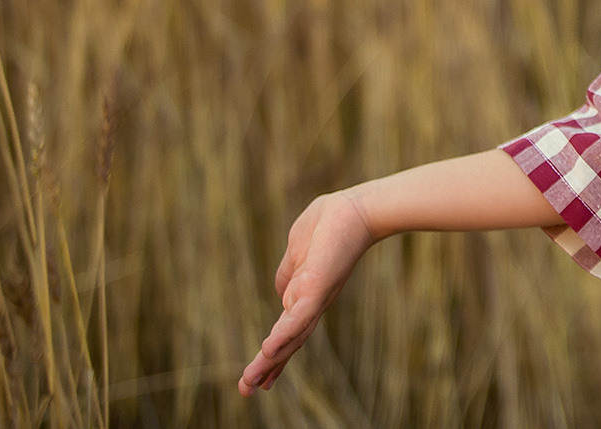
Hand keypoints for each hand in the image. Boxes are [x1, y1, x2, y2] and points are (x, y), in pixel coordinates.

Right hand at [238, 190, 377, 395]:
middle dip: (265, 368)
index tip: (261, 380)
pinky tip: (266, 351)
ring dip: (268, 361)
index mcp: (305, 295)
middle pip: (287, 343)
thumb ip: (288, 273)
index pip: (287, 332)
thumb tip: (280, 293)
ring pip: (290, 337)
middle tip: (245, 392)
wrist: (355, 209)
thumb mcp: (298, 251)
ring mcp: (315, 297)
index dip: (273, 355)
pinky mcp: (317, 288)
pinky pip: (297, 317)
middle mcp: (312, 303)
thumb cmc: (330, 225)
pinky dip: (282, 336)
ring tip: (249, 383)